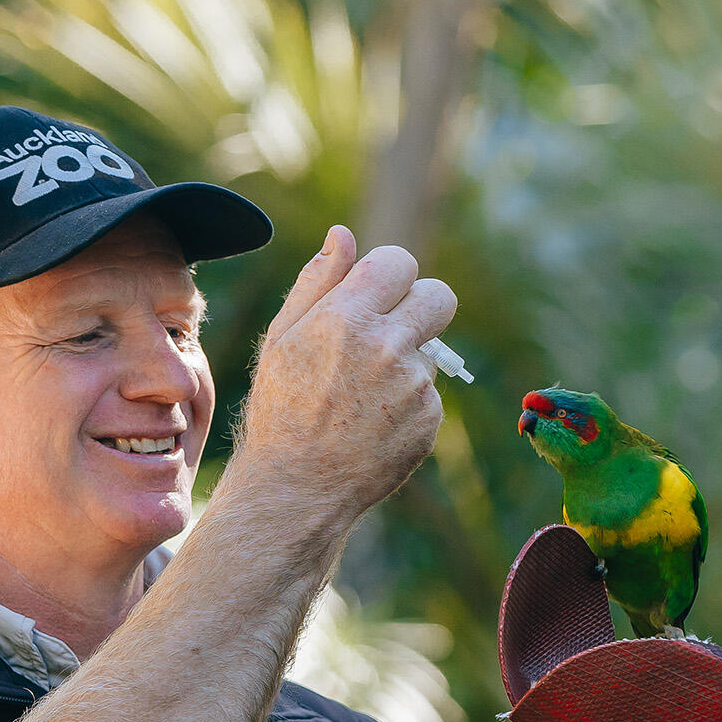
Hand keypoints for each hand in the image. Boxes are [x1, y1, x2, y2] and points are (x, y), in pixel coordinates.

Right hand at [233, 224, 456, 525]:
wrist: (296, 487)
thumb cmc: (281, 408)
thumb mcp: (282, 339)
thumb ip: (317, 282)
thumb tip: (343, 234)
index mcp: (347, 317)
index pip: (400, 262)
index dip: (388, 276)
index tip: (375, 295)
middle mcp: (387, 347)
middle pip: (440, 296)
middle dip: (420, 305)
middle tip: (391, 331)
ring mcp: (414, 387)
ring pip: (429, 350)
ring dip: (405, 362)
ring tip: (361, 397)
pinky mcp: (429, 420)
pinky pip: (428, 394)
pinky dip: (407, 404)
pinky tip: (372, 424)